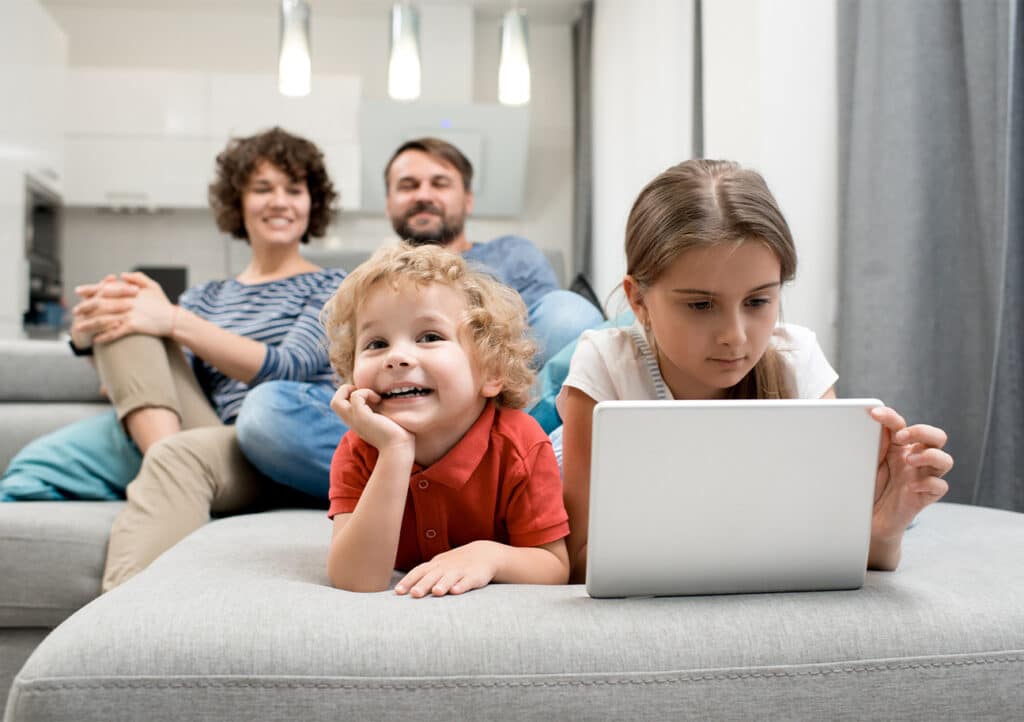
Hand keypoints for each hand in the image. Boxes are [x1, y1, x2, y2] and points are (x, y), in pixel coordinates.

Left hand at [74, 272, 174, 344]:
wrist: (174, 319)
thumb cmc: (163, 304)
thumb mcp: (153, 286)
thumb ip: (138, 278)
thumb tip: (121, 275)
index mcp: (129, 291)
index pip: (105, 288)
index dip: (90, 289)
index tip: (78, 291)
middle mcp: (127, 302)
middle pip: (100, 304)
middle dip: (84, 307)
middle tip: (74, 311)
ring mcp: (130, 314)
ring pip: (104, 319)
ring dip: (89, 324)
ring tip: (79, 328)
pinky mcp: (134, 326)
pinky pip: (115, 332)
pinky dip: (104, 337)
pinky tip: (96, 340)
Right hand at [330, 384, 414, 453]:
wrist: (399, 448)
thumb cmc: (397, 435)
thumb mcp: (383, 419)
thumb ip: (378, 410)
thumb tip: (382, 397)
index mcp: (356, 421)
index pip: (342, 406)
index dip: (350, 395)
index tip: (367, 396)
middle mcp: (352, 421)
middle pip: (335, 403)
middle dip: (346, 390)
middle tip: (365, 393)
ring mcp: (355, 419)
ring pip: (336, 402)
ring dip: (354, 391)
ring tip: (371, 396)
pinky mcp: (362, 416)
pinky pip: (355, 396)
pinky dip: (366, 392)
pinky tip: (379, 399)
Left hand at [394, 541, 500, 597]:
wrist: (484, 554)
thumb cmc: (454, 565)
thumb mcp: (438, 568)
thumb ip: (422, 578)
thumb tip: (401, 594)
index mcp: (434, 565)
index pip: (418, 571)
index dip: (408, 581)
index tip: (398, 592)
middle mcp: (445, 567)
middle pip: (432, 575)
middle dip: (423, 584)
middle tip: (415, 594)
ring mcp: (460, 570)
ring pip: (450, 577)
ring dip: (443, 584)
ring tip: (436, 592)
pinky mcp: (474, 576)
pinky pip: (467, 581)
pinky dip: (462, 585)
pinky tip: (456, 591)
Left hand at [870, 406, 952, 541]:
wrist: (870, 519)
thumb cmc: (870, 487)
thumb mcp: (869, 462)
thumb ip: (877, 443)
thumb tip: (879, 422)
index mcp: (901, 447)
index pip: (903, 425)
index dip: (891, 417)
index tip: (874, 414)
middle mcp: (916, 459)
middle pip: (937, 437)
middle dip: (922, 432)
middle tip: (902, 436)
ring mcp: (923, 477)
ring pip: (945, 460)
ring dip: (930, 456)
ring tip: (909, 459)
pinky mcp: (926, 496)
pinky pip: (940, 486)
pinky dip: (928, 483)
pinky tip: (911, 486)